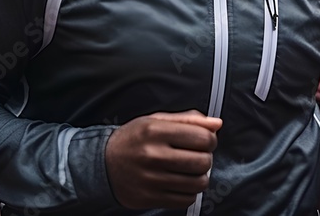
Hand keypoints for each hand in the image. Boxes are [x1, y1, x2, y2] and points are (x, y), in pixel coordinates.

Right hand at [105, 110, 222, 208]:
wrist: (102, 163)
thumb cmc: (135, 139)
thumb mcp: (156, 120)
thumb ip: (188, 120)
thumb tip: (217, 124)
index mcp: (155, 130)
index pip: (203, 137)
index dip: (210, 140)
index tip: (204, 142)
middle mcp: (152, 154)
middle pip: (203, 162)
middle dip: (206, 159)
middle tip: (197, 157)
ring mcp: (150, 179)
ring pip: (198, 183)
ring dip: (200, 177)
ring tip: (190, 171)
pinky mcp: (148, 198)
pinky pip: (185, 200)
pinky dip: (189, 193)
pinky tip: (180, 183)